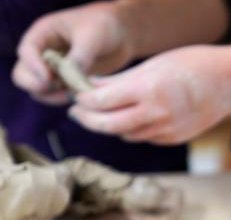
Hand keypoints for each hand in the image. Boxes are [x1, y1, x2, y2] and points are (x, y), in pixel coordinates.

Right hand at [12, 2, 135, 104]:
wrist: (122, 34)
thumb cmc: (105, 26)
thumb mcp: (92, 37)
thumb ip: (80, 57)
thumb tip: (69, 79)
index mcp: (44, 33)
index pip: (27, 51)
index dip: (33, 66)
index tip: (48, 79)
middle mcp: (43, 52)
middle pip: (23, 74)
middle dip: (36, 85)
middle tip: (57, 88)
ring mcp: (53, 69)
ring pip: (39, 89)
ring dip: (52, 96)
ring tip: (74, 94)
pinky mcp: (66, 82)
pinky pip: (57, 96)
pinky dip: (66, 99)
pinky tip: (82, 98)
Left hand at [67, 44, 230, 144]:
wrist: (229, 82)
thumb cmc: (191, 65)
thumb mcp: (152, 66)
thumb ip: (120, 81)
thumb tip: (90, 88)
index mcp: (148, 90)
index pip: (102, 101)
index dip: (83, 101)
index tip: (76, 97)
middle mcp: (157, 113)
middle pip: (108, 125)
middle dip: (88, 120)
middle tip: (77, 113)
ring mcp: (167, 129)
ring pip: (126, 134)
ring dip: (111, 125)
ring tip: (105, 113)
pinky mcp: (175, 138)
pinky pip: (145, 137)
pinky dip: (134, 129)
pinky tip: (133, 117)